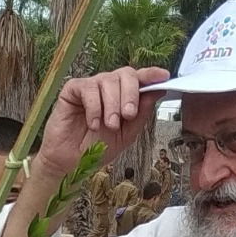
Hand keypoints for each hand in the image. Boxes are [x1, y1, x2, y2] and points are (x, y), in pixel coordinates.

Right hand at [35, 66, 170, 179]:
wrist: (72, 162)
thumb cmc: (97, 148)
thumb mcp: (126, 134)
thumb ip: (141, 113)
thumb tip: (157, 92)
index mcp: (123, 95)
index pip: (139, 78)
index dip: (151, 74)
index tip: (163, 76)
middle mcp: (108, 87)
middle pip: (126, 74)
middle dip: (130, 94)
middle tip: (128, 115)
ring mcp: (91, 86)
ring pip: (108, 80)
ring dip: (112, 105)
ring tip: (109, 125)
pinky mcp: (73, 89)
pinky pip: (89, 88)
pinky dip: (94, 107)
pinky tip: (93, 124)